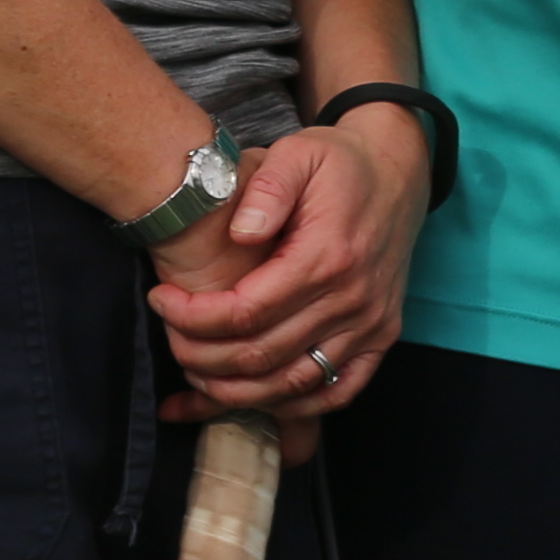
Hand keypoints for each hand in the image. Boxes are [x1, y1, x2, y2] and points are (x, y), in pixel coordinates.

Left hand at [149, 111, 428, 434]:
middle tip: (170, 336)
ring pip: (293, 385)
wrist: (397, 171)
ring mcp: (372, 324)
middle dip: (201, 356)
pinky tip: (253, 396)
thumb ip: (267, 187)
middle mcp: (354, 299)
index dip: (193, 317)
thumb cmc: (338, 163)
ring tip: (196, 370)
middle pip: (262, 356)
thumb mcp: (298, 152)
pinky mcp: (382, 337)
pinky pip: (337, 392)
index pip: (246, 312)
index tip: (162, 299)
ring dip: (236, 390)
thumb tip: (240, 234)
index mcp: (327, 256)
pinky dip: (291, 406)